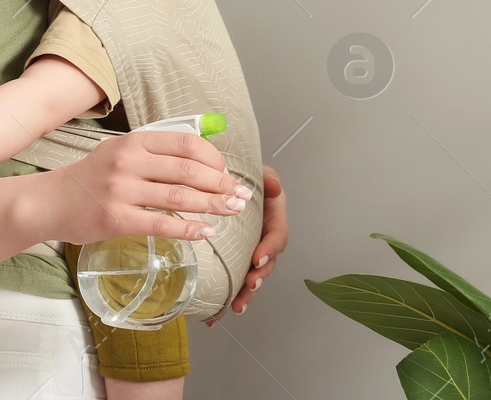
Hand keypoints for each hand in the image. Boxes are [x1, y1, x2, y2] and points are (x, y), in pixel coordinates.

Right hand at [44, 130, 251, 245]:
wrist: (50, 200)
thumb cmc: (91, 177)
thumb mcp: (121, 151)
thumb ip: (156, 152)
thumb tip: (202, 162)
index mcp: (135, 141)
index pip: (186, 144)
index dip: (214, 159)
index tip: (227, 173)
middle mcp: (129, 161)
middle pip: (188, 171)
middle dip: (221, 184)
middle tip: (241, 196)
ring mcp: (121, 190)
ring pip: (179, 197)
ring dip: (212, 205)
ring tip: (232, 211)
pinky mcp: (116, 219)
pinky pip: (161, 225)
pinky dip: (188, 229)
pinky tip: (205, 232)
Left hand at [205, 164, 285, 326]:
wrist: (227, 182)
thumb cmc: (246, 178)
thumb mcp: (260, 174)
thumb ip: (268, 180)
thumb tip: (274, 187)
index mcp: (273, 219)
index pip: (277, 237)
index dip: (270, 250)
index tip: (258, 259)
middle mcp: (263, 239)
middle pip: (266, 265)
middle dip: (258, 279)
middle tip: (248, 288)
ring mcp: (248, 251)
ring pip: (250, 277)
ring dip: (244, 294)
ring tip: (234, 307)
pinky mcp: (232, 259)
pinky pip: (231, 280)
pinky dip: (224, 298)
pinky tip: (213, 317)